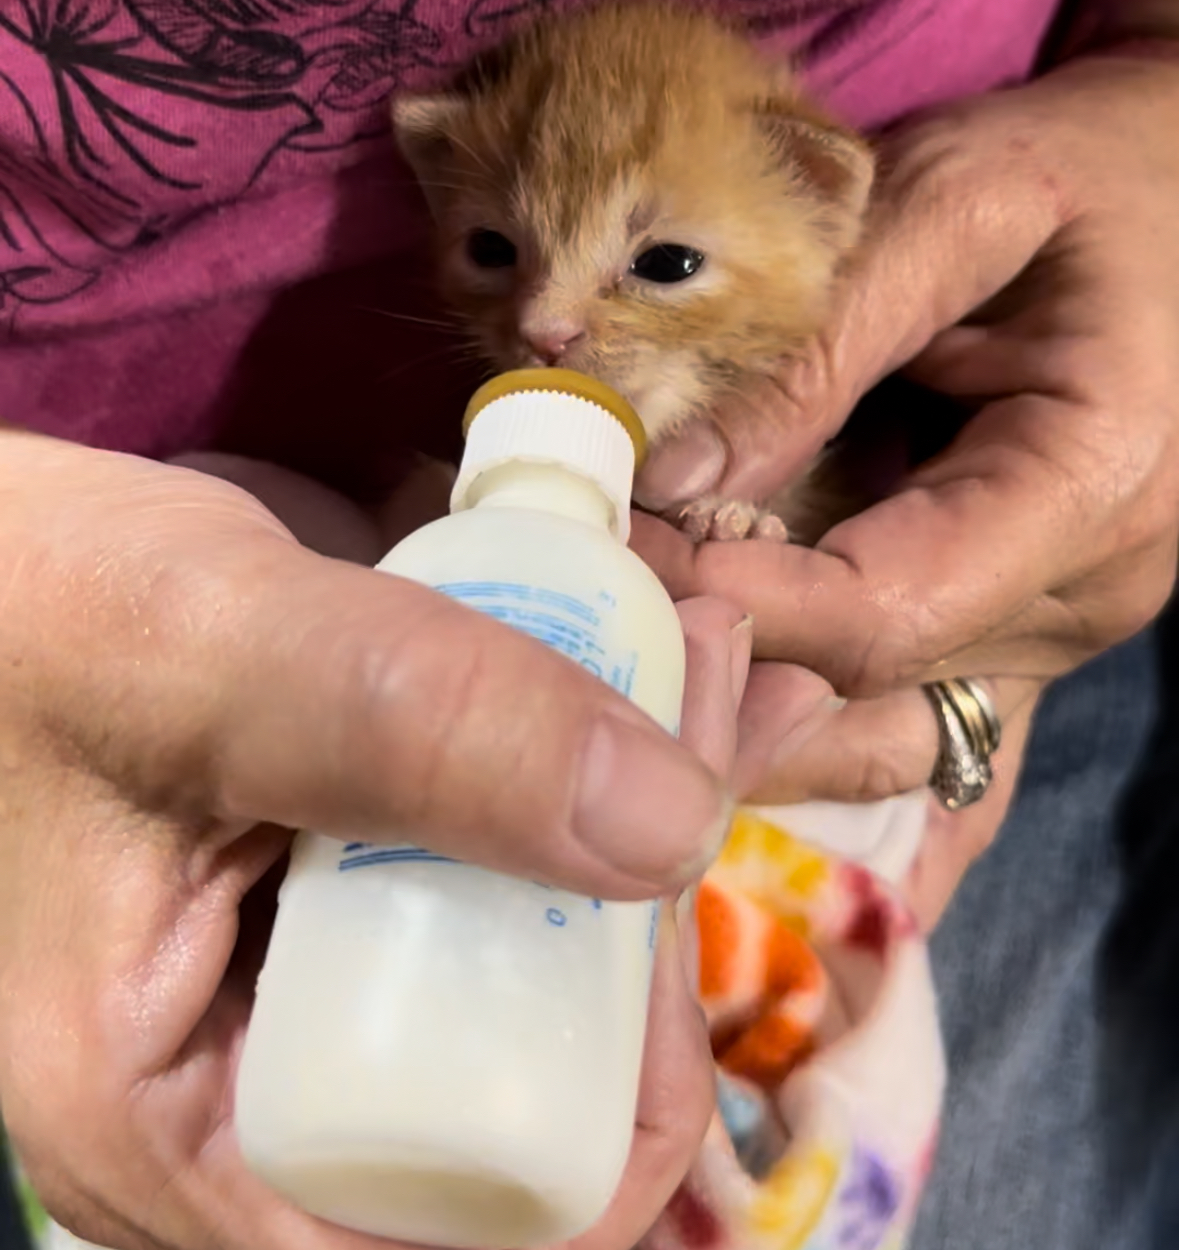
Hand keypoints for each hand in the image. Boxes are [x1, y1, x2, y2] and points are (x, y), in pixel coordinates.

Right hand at [0, 431, 747, 1249]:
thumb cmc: (20, 604)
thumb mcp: (208, 655)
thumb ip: (413, 733)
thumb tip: (673, 831)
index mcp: (178, 1130)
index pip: (459, 1235)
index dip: (607, 1102)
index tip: (658, 903)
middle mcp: (254, 1077)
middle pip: (522, 1066)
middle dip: (645, 897)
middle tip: (709, 697)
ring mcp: (307, 965)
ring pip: (524, 942)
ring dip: (640, 794)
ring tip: (699, 648)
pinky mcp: (341, 863)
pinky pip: (492, 845)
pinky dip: (583, 744)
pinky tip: (646, 643)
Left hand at [633, 53, 1178, 913]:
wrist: (1176, 187)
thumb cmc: (1078, 171)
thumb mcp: (957, 201)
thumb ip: (822, 343)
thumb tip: (673, 477)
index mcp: (1094, 480)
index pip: (887, 608)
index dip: (736, 606)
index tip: (612, 564)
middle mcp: (1089, 589)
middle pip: (871, 695)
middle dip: (718, 667)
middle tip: (584, 609)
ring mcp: (1058, 623)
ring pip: (880, 733)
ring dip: (747, 711)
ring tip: (626, 650)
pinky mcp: (1020, 621)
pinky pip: (907, 716)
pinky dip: (805, 715)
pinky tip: (716, 696)